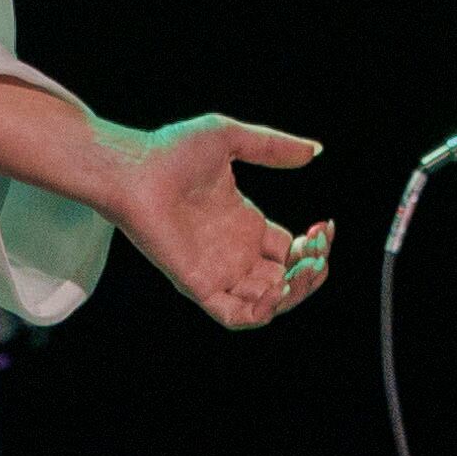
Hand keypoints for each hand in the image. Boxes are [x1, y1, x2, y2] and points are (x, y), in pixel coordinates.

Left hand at [105, 117, 331, 330]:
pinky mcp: (198, 285)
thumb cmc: (170, 152)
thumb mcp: (230, 139)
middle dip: (311, 271)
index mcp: (244, 224)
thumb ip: (273, 147)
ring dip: (294, 293)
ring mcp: (217, 271)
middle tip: (317, 250)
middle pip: (285, 279)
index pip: (290, 250)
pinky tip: (276, 289)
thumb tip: (316, 150)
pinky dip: (261, 313)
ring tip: (303, 268)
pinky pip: (234, 316)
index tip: (324, 226)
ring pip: (267, 303)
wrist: (133, 169)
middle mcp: (233, 252)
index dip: (313, 246)